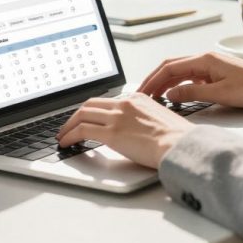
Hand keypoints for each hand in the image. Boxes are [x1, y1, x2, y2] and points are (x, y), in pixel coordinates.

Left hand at [56, 92, 195, 168]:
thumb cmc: (177, 138)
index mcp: (137, 98)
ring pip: (82, 115)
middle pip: (90, 104)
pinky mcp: (111, 133)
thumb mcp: (160, 119)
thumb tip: (133, 131)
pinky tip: (66, 143)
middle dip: (75, 116)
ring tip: (63, 136)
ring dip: (68, 126)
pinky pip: (82, 130)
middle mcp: (125, 104)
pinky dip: (70, 136)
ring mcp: (117, 117)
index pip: (107, 101)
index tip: (85, 118)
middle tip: (68, 126)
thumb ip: (143, 119)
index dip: (91, 110)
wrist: (180, 144)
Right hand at [138, 51, 242, 107]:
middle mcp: (206, 59)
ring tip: (155, 97)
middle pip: (172, 67)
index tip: (143, 92)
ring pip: (181, 72)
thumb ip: (193, 94)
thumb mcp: (221, 95)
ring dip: (166, 83)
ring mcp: (211, 66)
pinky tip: (177, 96)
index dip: (153, 80)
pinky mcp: (217, 73)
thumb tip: (171, 94)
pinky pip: (192, 77)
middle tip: (143, 94)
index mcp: (205, 60)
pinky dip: (180, 85)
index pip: (170, 67)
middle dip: (155, 80)